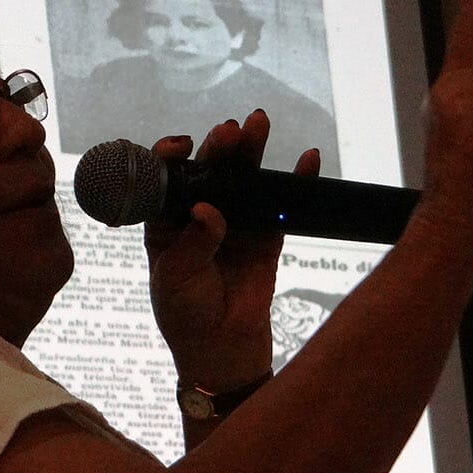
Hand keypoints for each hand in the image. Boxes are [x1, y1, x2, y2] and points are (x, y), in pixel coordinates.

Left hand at [144, 110, 321, 390]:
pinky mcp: (267, 236)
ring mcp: (234, 222)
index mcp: (165, 220)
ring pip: (244, 179)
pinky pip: (281, 204)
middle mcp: (198, 214)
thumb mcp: (177, 277)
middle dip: (219, 146)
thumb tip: (208, 210)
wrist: (221, 349)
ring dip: (252, 150)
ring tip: (258, 122)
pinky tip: (307, 159)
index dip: (171, 157)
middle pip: (209, 170)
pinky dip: (295, 181)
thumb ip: (194, 242)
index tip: (182, 146)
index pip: (166, 178)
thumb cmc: (184, 312)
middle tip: (230, 130)